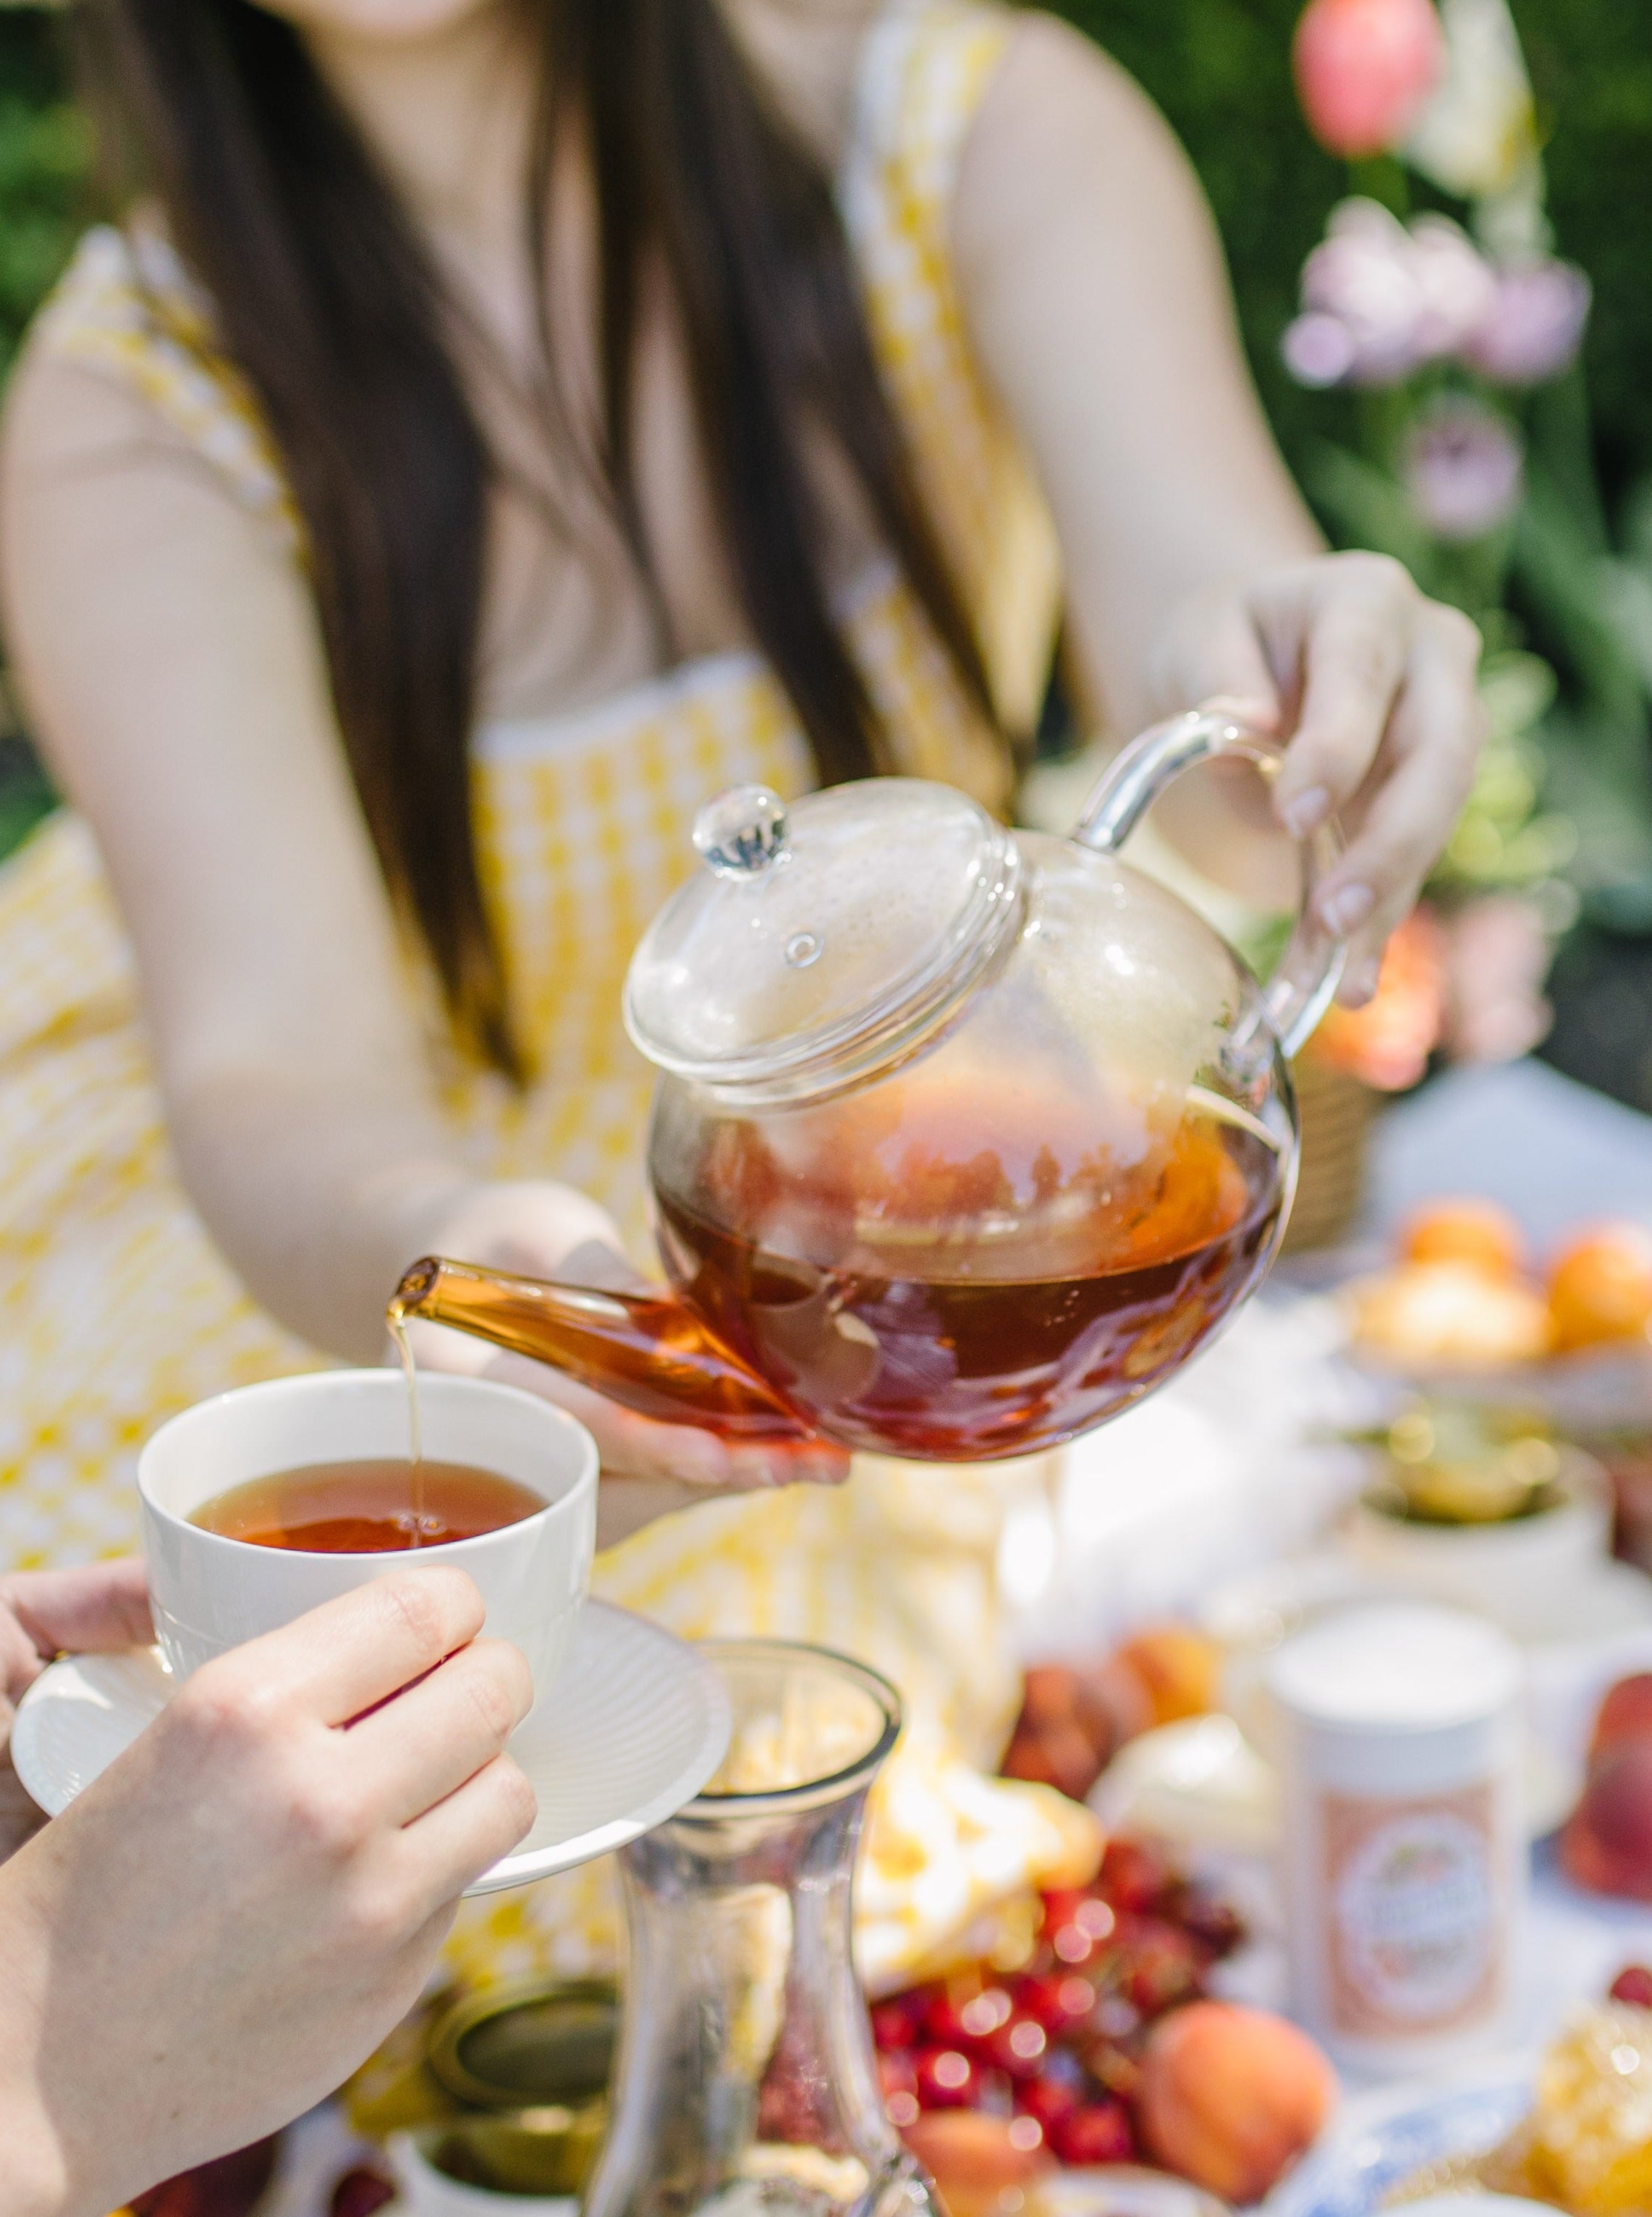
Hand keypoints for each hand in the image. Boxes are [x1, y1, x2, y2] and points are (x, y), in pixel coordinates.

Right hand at [0, 1570, 533, 2216]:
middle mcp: (322, 1796)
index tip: (453, 1617)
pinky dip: (439, 1874)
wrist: (39, 2077)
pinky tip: (373, 1884)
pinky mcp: (394, 1979)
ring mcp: (370, 1898)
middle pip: (495, 1688)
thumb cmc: (87, 1897)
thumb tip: (420, 1640)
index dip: (455, 1606)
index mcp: (248, 1708)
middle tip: (461, 1691)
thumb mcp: (175, 1738)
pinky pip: (466, 1887)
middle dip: (486, 1679)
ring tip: (432, 1786)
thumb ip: (298, 1685)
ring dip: (479, 1778)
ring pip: (509, 1790)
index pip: (426, 1608)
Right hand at [411, 1181, 848, 1548]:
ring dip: (734, 1479)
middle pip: (617, 1481)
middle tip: (812, 1463)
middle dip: (719, 1476)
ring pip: (643, 1495)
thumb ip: (590, 1268)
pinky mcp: (576, 1473)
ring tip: (825, 1460)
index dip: (645, 1445)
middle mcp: (494, 1445)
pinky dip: (717, 1469)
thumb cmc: (488, 1231)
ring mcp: (536, 1471)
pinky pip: (648, 1484)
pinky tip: (789, 1451)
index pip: (567, 1425)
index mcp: (462, 1381)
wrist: (440, 1264)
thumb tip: (669, 1315)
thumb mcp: (533, 1227)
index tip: (715, 1457)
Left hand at [1150, 552, 1484, 1003]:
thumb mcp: (1197, 636)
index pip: (1363, 670)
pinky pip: (1411, 859)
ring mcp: (1446, 723)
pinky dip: (1378, 923)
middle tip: (1335, 914)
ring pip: (1438, 818)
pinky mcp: (1430, 790)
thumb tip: (1244, 728)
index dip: (1339, 746)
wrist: (1254, 654)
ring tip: (1345, 976)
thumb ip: (1215, 676)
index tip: (1293, 816)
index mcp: (1366, 598)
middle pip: (1439, 753)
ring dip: (1390, 900)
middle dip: (1390, 842)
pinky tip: (1351, 981)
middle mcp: (1431, 655)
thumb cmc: (1224, 639)